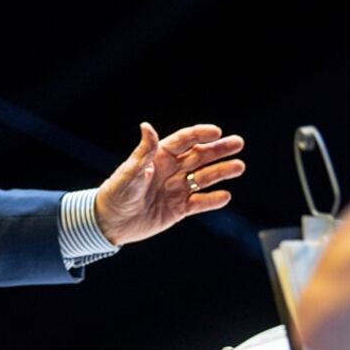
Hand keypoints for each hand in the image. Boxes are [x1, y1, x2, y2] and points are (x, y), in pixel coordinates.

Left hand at [95, 123, 245, 245]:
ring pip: (203, 177)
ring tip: (239, 166)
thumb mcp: (130, 172)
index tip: (217, 131)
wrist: (110, 223)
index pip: (183, 141)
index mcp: (158, 157)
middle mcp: (170, 170)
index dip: (200, 134)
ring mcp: (176, 189)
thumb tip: (146, 126)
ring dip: (221, 172)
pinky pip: (200, 203)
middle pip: (199, 156)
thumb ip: (143, 152)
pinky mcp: (178, 209)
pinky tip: (225, 196)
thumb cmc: (116, 193)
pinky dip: (212, 200)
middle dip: (218, 149)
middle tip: (238, 143)